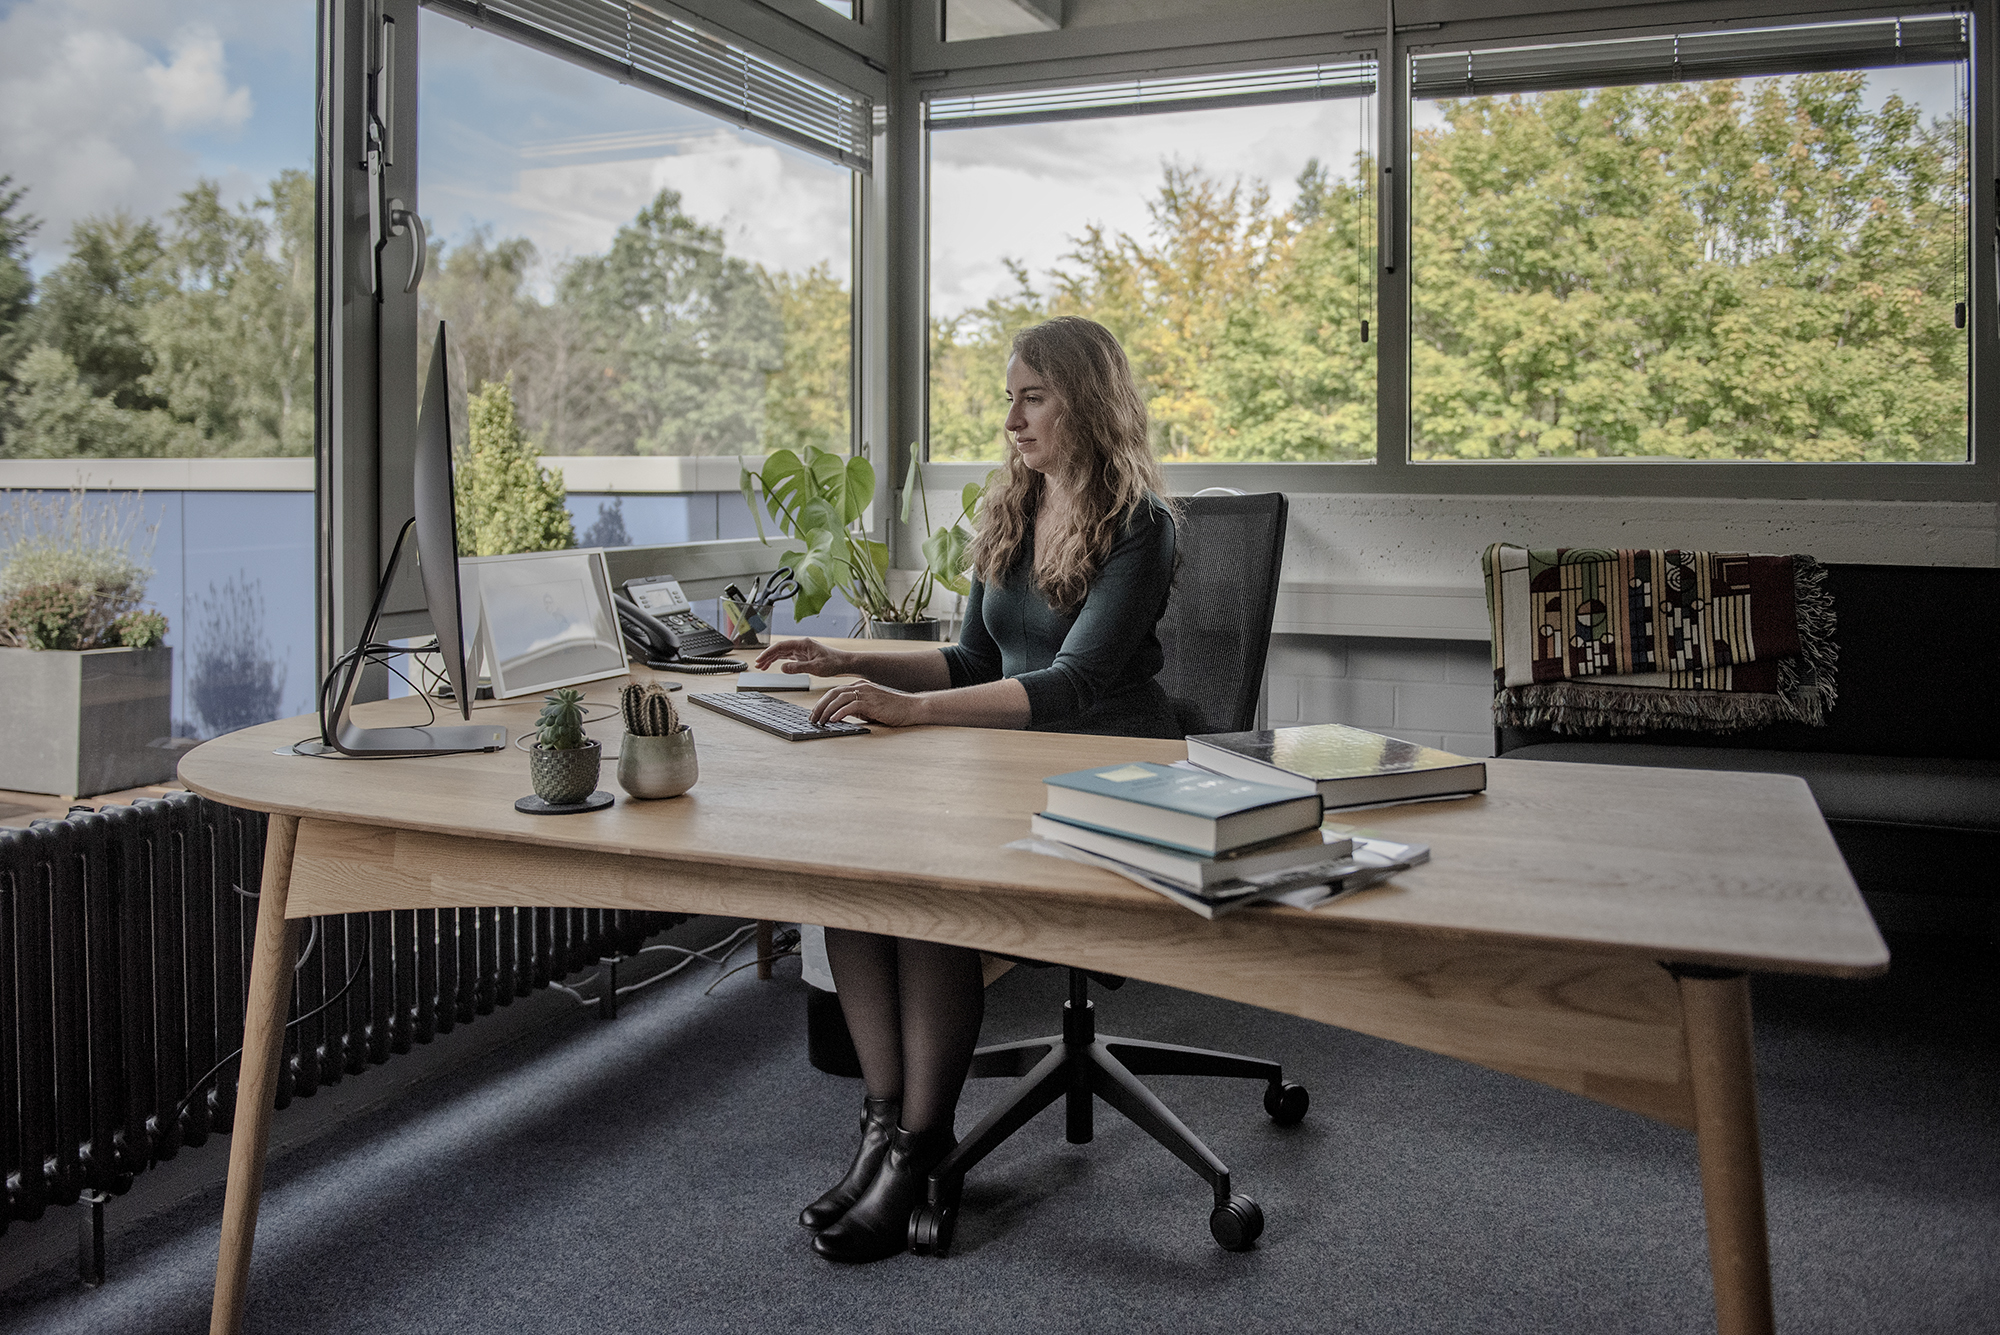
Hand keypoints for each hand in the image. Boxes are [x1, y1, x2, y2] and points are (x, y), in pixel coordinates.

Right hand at [753, 637, 850, 676]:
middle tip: (757, 665)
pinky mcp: (803, 656)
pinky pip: (787, 657)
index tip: (759, 659)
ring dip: (771, 659)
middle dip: (767, 656)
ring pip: (782, 653)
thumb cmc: (833, 663)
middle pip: (779, 649)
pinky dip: (779, 662)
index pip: (780, 646)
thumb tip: (782, 668)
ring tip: (761, 667)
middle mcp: (801, 645)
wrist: (844, 664)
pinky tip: (772, 666)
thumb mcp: (815, 668)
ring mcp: (802, 650)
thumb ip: (798, 668)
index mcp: (803, 644)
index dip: (768, 653)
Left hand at [811, 680, 930, 727]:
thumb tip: (840, 716)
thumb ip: (856, 709)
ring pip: (839, 698)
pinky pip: (851, 706)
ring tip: (819, 721)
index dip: (823, 702)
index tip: (815, 713)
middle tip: (812, 718)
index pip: (836, 692)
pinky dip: (840, 713)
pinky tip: (833, 720)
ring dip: (826, 710)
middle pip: (833, 693)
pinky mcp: (872, 702)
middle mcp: (861, 687)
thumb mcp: (870, 709)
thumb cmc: (892, 710)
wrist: (911, 708)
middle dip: (820, 706)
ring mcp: (866, 693)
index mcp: (860, 686)